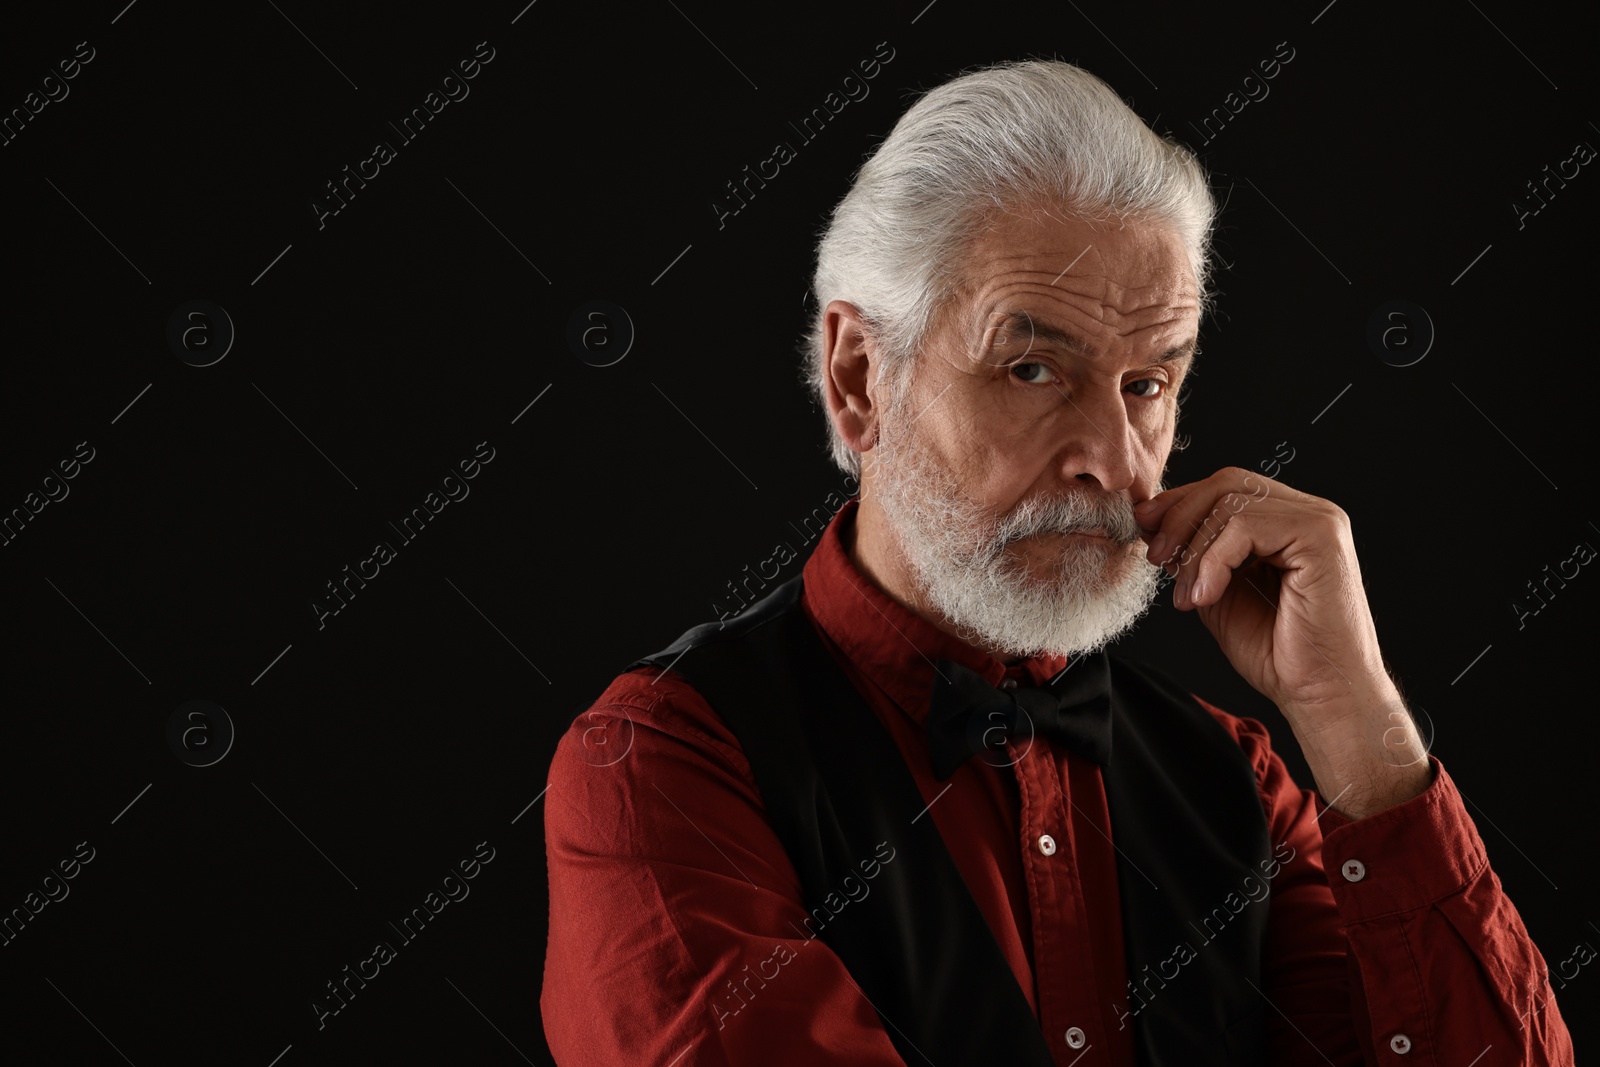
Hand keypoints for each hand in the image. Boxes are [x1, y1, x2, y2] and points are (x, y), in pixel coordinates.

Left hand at [1132, 468, 1429, 816]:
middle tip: (1157, 558)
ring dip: (1195, 549)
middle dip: (1179, 516)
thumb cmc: (1278, 654)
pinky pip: (1245, 526)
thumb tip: (1153, 520)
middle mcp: (1308, 513)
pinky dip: (1214, 560)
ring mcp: (1318, 521)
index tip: (1144, 530)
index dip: (1178, 503)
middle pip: (1226, 483)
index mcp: (1287, 522)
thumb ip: (1195, 555)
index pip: (1225, 488)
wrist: (1320, 694)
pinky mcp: (1320, 537)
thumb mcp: (1217, 593)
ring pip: (1232, 502)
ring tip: (1188, 596)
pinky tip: (1207, 596)